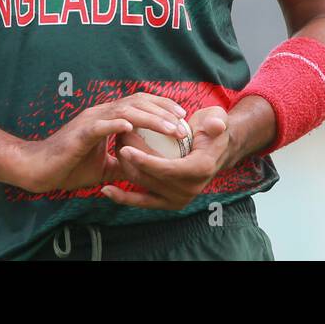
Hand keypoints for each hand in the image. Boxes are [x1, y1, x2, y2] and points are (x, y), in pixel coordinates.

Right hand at [14, 92, 188, 193]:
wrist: (37, 171)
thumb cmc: (68, 167)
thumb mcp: (105, 166)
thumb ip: (125, 161)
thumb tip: (148, 166)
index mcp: (107, 118)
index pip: (139, 104)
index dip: (162, 106)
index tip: (182, 117)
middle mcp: (101, 113)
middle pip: (138, 102)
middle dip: (164, 110)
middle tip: (184, 122)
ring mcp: (90, 120)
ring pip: (126, 111)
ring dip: (151, 119)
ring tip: (170, 129)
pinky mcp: (80, 134)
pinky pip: (102, 125)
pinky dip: (118, 124)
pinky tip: (133, 127)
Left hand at [101, 105, 230, 209]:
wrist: (216, 150)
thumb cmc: (212, 131)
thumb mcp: (217, 120)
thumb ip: (216, 122)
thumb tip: (215, 126)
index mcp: (200, 170)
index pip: (167, 169)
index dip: (144, 160)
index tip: (125, 147)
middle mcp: (189, 189)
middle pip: (150, 178)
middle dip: (129, 160)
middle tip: (116, 139)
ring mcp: (178, 199)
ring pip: (143, 186)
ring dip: (125, 169)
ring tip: (114, 148)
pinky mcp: (168, 203)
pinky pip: (143, 202)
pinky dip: (124, 197)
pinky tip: (107, 190)